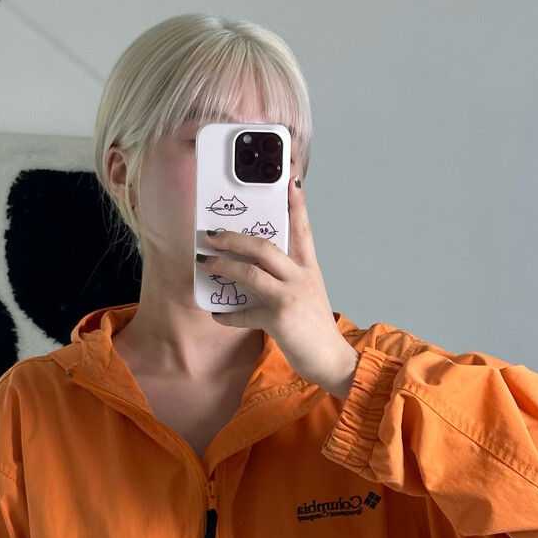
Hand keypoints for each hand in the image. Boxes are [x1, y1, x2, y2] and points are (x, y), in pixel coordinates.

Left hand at [197, 176, 359, 392]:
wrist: (332, 360)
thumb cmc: (315, 329)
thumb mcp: (308, 294)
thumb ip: (287, 278)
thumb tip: (255, 269)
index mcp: (308, 268)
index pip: (302, 226)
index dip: (295, 201)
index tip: (288, 176)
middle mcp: (300, 277)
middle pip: (264, 246)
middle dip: (234, 237)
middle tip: (212, 233)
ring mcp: (290, 296)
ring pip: (252, 272)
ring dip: (224, 265)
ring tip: (205, 262)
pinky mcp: (279, 319)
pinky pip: (245, 313)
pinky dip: (227, 315)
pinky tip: (217, 314)